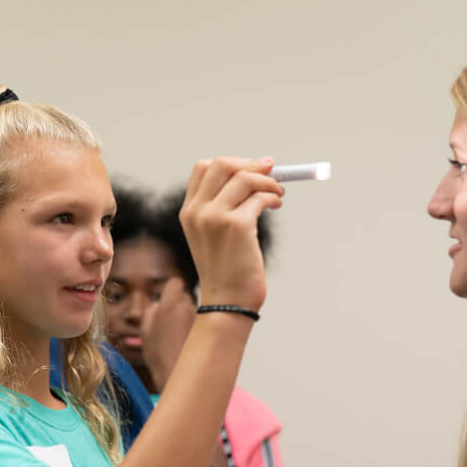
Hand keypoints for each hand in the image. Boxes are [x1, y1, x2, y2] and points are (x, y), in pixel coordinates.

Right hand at [141, 278, 196, 390]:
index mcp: (169, 304)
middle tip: (172, 320)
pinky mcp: (210, 326)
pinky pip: (203, 319)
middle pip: (186, 295)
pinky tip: (189, 340)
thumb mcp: (145, 332)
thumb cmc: (158, 355)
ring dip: (189, 314)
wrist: (177, 374)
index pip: (175, 283)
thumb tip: (157, 304)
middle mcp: (187, 306)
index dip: (171, 290)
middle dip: (180, 303)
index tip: (168, 299)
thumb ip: (150, 312)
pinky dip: (198, 325)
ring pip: (195, 308)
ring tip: (180, 334)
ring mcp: (200, 316)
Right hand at [179, 157, 283, 311]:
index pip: (203, 168)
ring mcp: (215, 217)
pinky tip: (277, 204)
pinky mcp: (237, 226)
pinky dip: (272, 196)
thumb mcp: (215, 235)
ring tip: (278, 193)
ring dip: (268, 181)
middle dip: (251, 164)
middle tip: (271, 170)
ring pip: (245, 178)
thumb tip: (256, 172)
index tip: (252, 167)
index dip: (232, 163)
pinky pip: (260, 197)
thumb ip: (224, 207)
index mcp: (189, 211)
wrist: (227, 303)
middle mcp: (198, 211)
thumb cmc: (228, 271)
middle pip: (223, 164)